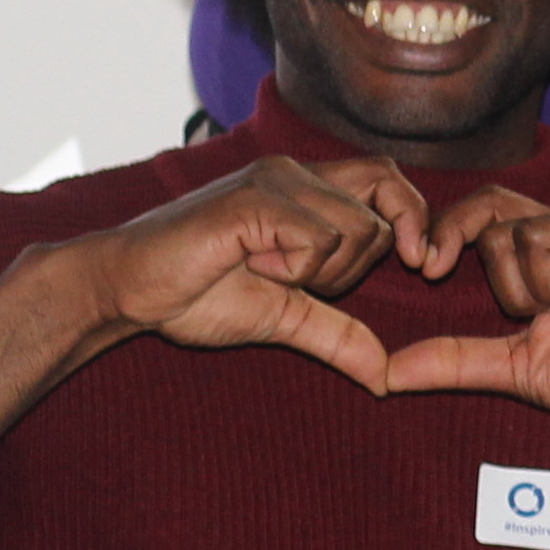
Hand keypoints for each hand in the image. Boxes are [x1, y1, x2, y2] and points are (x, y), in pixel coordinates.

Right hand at [78, 155, 435, 390]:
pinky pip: (318, 238)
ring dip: (317, 271)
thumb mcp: (283, 318)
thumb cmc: (195, 295)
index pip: (390, 179)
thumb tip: (385, 376)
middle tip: (294, 280)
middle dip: (353, 268)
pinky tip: (247, 264)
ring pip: (356, 229)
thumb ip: (338, 336)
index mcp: (307, 189)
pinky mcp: (254, 198)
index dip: (416, 218)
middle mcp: (296, 172)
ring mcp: (275, 180)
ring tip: (261, 269)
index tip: (424, 266)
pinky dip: (292, 267)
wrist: (125, 289)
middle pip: (382, 215)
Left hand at [380, 189, 549, 446]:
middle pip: (503, 223)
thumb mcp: (516, 368)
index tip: (427, 268)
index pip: (488, 207)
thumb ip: (455, 360)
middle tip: (547, 315)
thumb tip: (386, 373)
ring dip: (545, 291)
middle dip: (506, 283)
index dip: (452, 228)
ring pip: (534, 236)